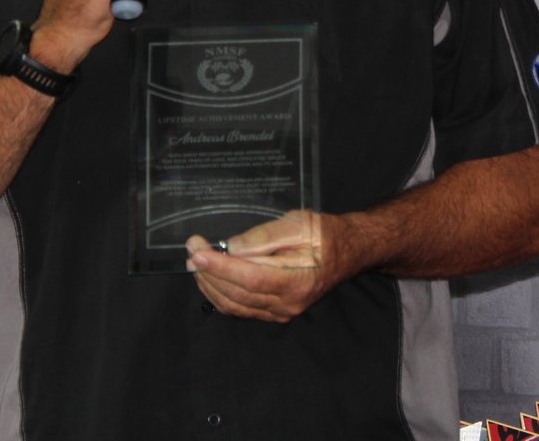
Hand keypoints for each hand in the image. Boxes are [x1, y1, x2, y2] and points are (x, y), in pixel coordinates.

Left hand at [185, 210, 353, 322]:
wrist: (346, 252)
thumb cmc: (323, 235)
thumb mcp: (297, 225)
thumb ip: (264, 237)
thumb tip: (232, 247)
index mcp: (297, 281)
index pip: (249, 278)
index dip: (220, 266)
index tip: (198, 251)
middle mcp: (287, 303)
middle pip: (237, 293)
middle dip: (208, 272)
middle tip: (192, 250)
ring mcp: (280, 312)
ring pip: (234, 305)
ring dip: (210, 284)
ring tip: (196, 262)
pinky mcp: (274, 313)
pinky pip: (240, 309)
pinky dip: (220, 295)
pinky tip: (210, 278)